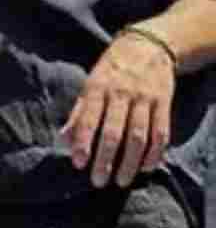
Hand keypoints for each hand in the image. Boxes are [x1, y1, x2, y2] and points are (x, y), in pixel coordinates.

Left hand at [61, 28, 174, 187]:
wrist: (146, 46)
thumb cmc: (111, 70)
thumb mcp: (89, 84)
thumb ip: (78, 113)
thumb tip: (63, 140)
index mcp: (97, 88)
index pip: (89, 119)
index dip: (83, 142)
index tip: (78, 163)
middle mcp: (121, 94)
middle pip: (113, 132)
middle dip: (105, 159)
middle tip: (98, 181)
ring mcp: (144, 98)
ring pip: (138, 136)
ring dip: (130, 161)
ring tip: (122, 180)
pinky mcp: (164, 102)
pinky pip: (161, 132)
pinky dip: (155, 152)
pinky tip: (147, 167)